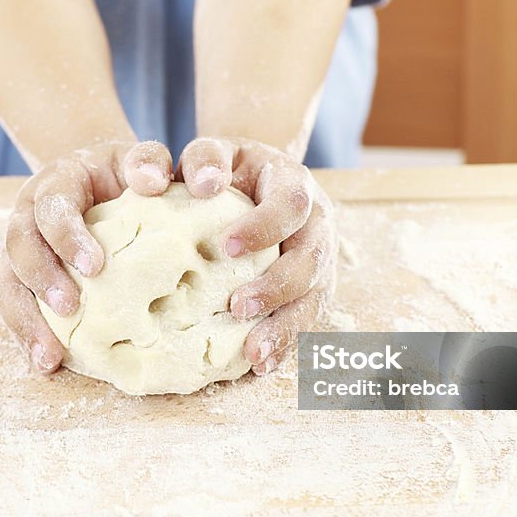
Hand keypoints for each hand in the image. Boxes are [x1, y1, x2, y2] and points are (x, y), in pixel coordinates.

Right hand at [0, 140, 174, 372]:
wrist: (106, 180)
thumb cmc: (128, 175)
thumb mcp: (139, 160)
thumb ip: (148, 161)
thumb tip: (152, 180)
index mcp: (57, 182)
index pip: (51, 204)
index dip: (67, 235)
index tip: (95, 266)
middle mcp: (29, 213)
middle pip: (18, 242)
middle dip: (41, 277)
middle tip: (70, 307)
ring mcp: (22, 247)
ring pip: (6, 280)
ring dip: (25, 318)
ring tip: (49, 354)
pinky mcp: (24, 278)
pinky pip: (13, 305)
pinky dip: (26, 334)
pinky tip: (47, 362)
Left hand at [178, 137, 337, 375]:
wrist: (254, 180)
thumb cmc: (227, 169)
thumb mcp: (216, 152)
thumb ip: (204, 158)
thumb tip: (196, 183)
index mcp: (295, 184)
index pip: (291, 204)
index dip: (265, 226)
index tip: (227, 246)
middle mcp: (317, 222)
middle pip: (312, 257)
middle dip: (277, 286)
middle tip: (237, 306)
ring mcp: (320, 258)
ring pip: (314, 296)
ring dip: (285, 326)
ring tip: (253, 352)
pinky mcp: (312, 288)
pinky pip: (305, 319)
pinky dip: (286, 344)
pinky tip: (261, 364)